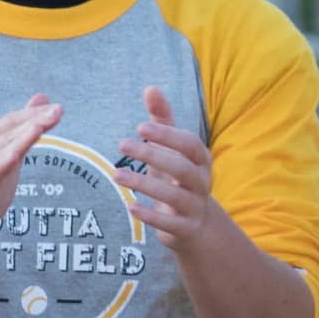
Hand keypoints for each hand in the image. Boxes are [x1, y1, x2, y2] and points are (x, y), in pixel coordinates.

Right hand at [0, 96, 63, 244]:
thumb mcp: (8, 160)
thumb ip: (24, 136)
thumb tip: (40, 106)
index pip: (14, 122)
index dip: (35, 113)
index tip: (58, 108)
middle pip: (9, 132)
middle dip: (33, 120)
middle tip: (57, 110)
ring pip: (0, 150)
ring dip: (20, 137)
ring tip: (39, 126)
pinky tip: (13, 156)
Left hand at [115, 87, 224, 250]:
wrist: (197, 225)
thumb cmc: (178, 178)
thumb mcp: (172, 150)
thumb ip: (162, 121)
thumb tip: (150, 88)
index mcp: (201, 161)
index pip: (190, 144)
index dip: (168, 135)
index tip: (140, 127)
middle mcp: (202, 183)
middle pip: (181, 167)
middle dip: (152, 155)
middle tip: (122, 144)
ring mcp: (194, 207)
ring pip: (173, 195)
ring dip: (144, 184)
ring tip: (116, 175)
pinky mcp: (185, 229)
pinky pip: (170, 223)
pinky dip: (151, 216)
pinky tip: (130, 207)